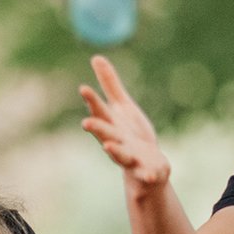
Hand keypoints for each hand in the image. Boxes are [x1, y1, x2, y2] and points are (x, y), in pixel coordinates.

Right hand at [79, 55, 171, 191]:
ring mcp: (130, 157)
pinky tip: (150, 176)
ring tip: (108, 146)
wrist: (147, 167)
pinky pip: (145, 174)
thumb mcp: (122, 107)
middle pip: (105, 133)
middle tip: (86, 123)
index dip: (92, 101)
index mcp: (111, 125)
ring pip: (120, 155)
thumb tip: (96, 57)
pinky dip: (146, 175)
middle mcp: (116, 142)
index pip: (99, 111)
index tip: (83, 88)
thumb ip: (109, 85)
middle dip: (97, 128)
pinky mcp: (145, 170)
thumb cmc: (131, 135)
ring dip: (114, 151)